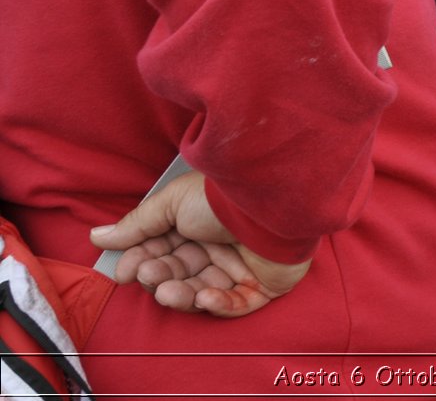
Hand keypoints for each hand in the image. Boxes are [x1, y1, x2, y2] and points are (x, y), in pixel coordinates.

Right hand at [88, 171, 310, 317]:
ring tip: (168, 290)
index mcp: (198, 225)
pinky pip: (237, 304)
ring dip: (182, 295)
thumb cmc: (220, 196)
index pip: (164, 251)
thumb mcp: (172, 203)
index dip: (143, 262)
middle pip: (180, 274)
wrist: (271, 200)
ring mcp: (242, 267)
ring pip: (202, 292)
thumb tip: (97, 237)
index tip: (124, 271)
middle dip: (160, 277)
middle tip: (149, 275)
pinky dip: (219, 304)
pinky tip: (205, 296)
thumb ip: (136, 225)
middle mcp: (219, 246)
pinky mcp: (264, 285)